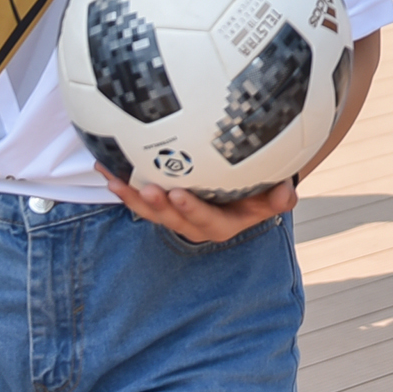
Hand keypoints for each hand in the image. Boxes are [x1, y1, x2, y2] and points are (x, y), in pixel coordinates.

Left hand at [98, 166, 294, 243]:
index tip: (179, 193)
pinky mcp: (162, 203)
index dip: (191, 209)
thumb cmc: (260, 188)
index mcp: (221, 224)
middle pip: (172, 218)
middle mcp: (194, 223)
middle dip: (156, 205)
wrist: (246, 187)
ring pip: (150, 210)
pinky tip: (105, 167)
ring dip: (131, 196)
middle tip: (145, 188)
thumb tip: (287, 193)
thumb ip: (279, 197)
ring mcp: (175, 214)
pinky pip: (140, 197)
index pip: (205, 220)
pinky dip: (124, 184)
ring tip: (113, 178)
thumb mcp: (273, 195)